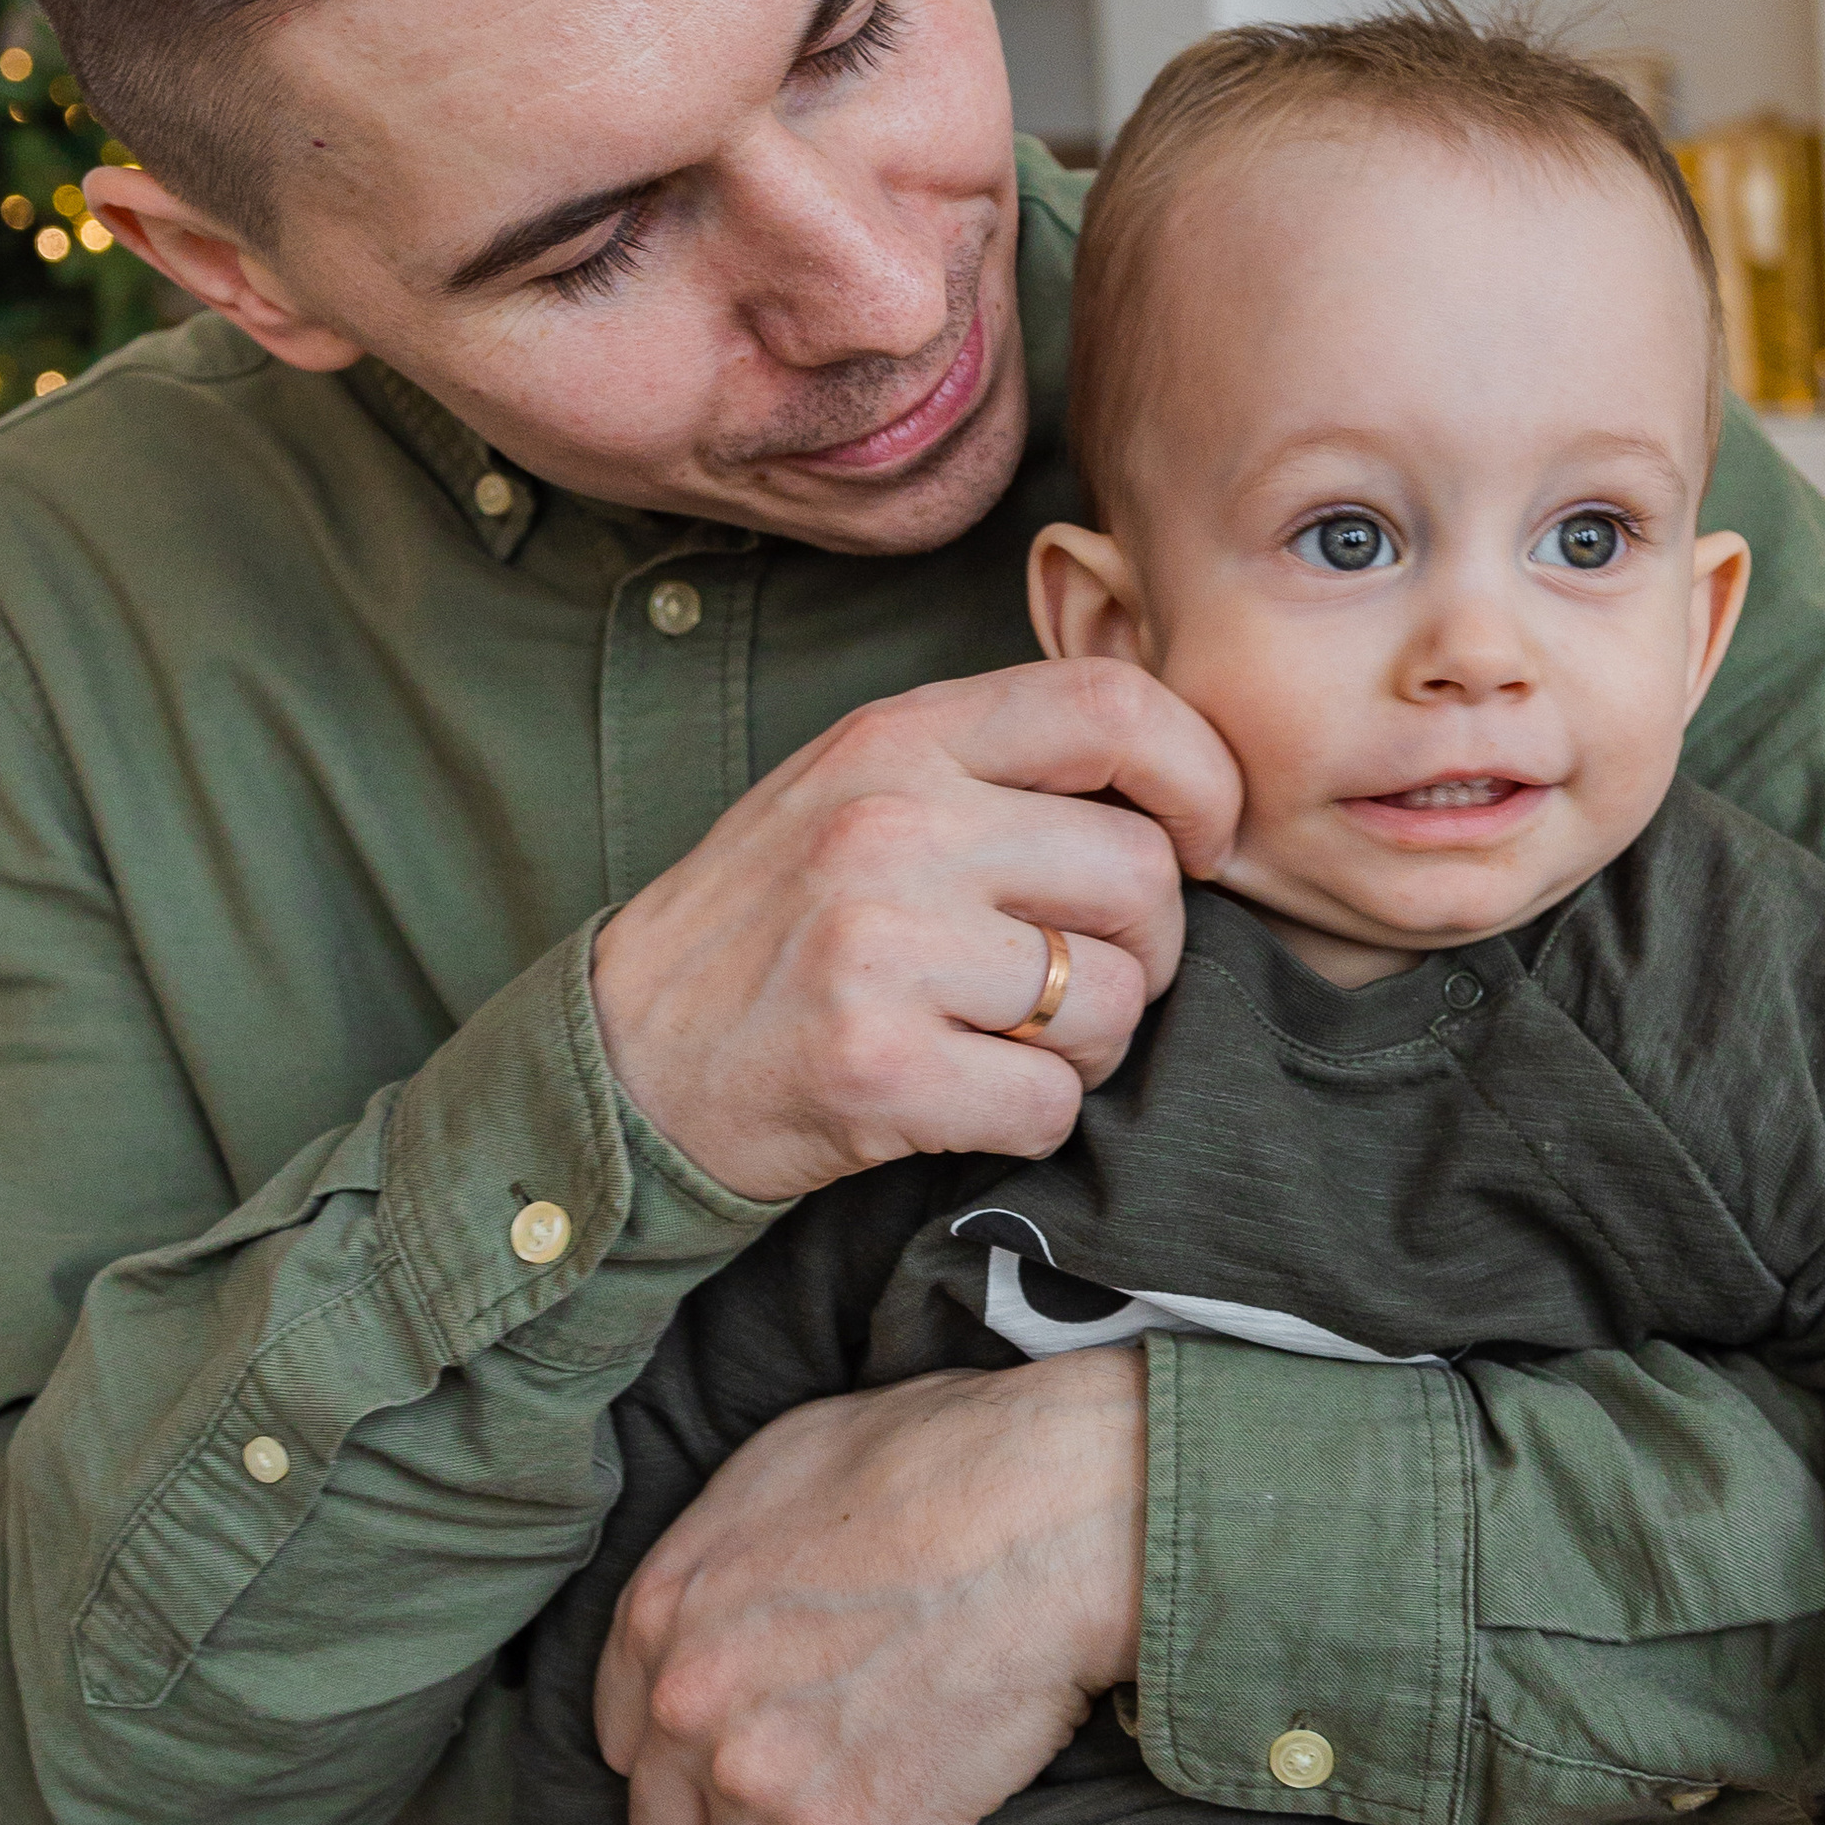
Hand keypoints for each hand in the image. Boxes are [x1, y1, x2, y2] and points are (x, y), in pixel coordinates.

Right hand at [591, 658, 1239, 1202]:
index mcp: (898, 737)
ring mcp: (881, 945)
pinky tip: (961, 1101)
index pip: (1117, 704)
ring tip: (1002, 1042)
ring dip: (1086, 1047)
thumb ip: (993, 765)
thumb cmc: (770, 925)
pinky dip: (1030, 1121)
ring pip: (1112, 999)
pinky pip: (1052, 1105)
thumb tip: (1180, 784)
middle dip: (1143, 949)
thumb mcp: (856, 788)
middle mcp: (892, 823)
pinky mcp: (878, 1068)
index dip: (1201, 778)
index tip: (1201, 845)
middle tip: (1071, 980)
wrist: (624, 1058)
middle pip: (1141, 874)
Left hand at [596, 1348, 1145, 1824]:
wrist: (1051, 1513)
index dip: (681, 1768)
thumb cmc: (939, 1462)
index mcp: (661, 1613)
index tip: (725, 1783)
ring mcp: (767, 1786)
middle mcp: (690, 1708)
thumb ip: (722, 1550)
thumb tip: (726, 1592)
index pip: (627, 1740)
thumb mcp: (783, 1465)